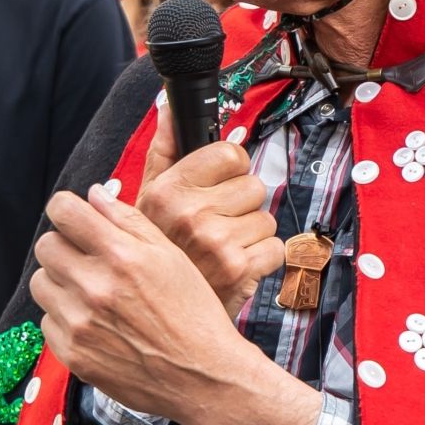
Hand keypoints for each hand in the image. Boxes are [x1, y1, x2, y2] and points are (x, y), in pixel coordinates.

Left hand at [32, 183, 256, 422]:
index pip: (62, 212)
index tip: (74, 217)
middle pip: (46, 246)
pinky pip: (47, 321)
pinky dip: (65, 318)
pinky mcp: (73, 354)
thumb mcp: (171, 257)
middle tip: (88, 259)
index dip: (66, 210)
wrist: (202, 377)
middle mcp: (95, 288)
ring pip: (41, 283)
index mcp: (121, 256)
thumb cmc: (193, 314)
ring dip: (61, 282)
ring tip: (92, 293)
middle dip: (64, 246)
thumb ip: (128, 221)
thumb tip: (93, 195)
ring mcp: (80, 324)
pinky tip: (96, 323)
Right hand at [136, 120, 282, 315]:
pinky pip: (276, 248)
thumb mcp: (148, 201)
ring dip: (251, 235)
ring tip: (223, 249)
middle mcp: (190, 212)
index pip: (230, 153)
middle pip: (253, 185)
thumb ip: (164, 151)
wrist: (164, 316)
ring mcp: (216, 241)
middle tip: (217, 227)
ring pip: (266, 218)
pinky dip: (262, 261)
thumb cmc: (161, 256)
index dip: (230, 171)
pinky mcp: (239, 268)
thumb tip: (169, 108)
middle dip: (241, 206)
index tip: (218, 189)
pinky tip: (236, 267)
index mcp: (168, 190)